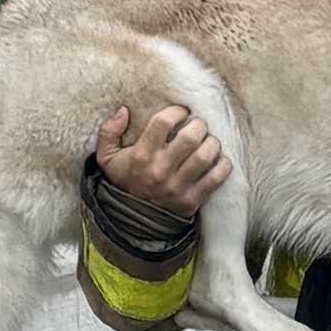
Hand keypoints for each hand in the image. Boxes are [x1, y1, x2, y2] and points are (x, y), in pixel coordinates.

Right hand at [93, 104, 225, 214]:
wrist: (132, 219)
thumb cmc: (125, 181)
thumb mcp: (107, 158)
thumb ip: (108, 132)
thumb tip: (123, 110)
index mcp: (141, 156)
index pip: (163, 123)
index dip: (177, 111)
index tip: (182, 112)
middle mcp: (160, 170)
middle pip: (190, 137)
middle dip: (199, 125)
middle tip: (199, 126)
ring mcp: (177, 186)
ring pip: (205, 156)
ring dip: (212, 143)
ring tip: (209, 141)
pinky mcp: (192, 200)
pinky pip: (216, 178)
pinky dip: (223, 165)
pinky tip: (219, 159)